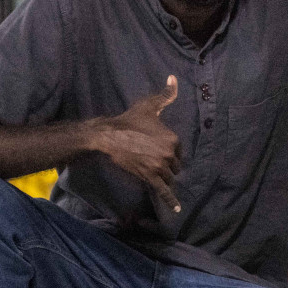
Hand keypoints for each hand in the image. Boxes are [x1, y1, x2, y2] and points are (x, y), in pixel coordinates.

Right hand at [93, 76, 181, 212]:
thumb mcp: (149, 105)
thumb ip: (165, 94)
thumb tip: (174, 78)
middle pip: (175, 166)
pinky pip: (163, 190)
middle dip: (167, 164)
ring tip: (156, 174)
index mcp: (173, 138)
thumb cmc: (130, 120)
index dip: (170, 152)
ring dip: (165, 177)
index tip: (159, 150)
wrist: (109, 135)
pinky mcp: (149, 176)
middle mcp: (169, 154)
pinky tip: (177, 209)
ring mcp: (159, 167)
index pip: (178, 152)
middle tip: (153, 160)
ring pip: (169, 177)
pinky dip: (171, 200)